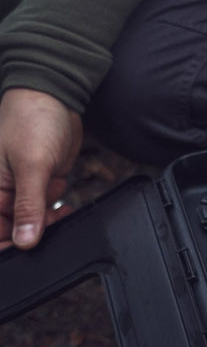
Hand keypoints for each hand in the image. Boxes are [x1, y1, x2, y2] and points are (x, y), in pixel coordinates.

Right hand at [0, 88, 82, 249]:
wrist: (56, 98)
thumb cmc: (33, 121)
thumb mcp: (31, 166)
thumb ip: (28, 206)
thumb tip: (24, 243)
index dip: (8, 245)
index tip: (27, 248)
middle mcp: (0, 191)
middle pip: (13, 230)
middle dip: (35, 226)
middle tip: (50, 212)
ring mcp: (18, 190)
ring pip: (33, 222)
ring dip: (48, 212)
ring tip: (53, 186)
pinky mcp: (37, 186)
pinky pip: (46, 209)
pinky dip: (56, 204)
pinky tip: (60, 185)